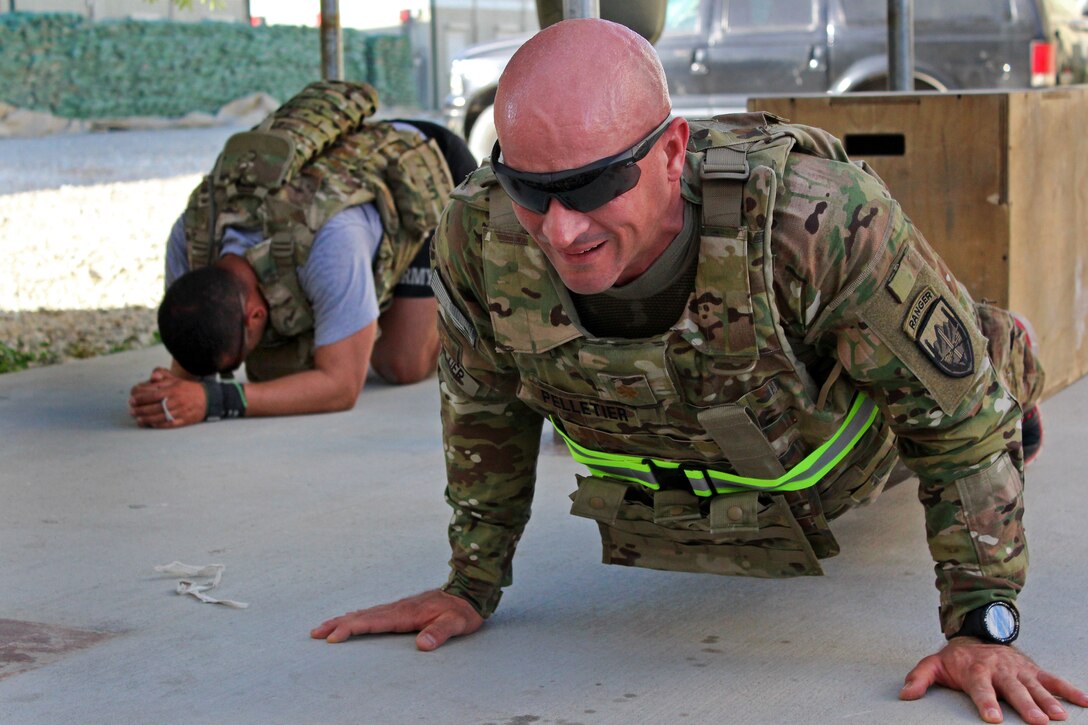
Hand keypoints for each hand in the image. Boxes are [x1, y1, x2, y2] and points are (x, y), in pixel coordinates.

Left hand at [128, 368, 206, 428]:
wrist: (209, 398)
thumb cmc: (188, 389)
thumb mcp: (176, 380)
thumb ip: (163, 377)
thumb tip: (151, 377)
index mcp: (173, 390)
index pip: (153, 395)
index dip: (141, 399)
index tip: (132, 401)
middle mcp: (176, 401)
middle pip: (154, 407)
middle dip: (140, 410)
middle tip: (131, 411)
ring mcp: (181, 411)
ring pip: (161, 417)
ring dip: (147, 419)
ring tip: (138, 420)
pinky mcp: (184, 420)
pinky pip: (170, 424)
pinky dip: (159, 425)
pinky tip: (151, 424)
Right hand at [310, 589, 483, 650]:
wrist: (468, 591)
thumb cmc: (461, 610)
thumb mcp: (456, 623)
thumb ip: (439, 633)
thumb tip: (422, 645)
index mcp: (405, 613)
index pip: (372, 622)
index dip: (351, 629)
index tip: (333, 637)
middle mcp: (397, 608)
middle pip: (361, 616)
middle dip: (337, 624)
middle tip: (315, 633)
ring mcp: (397, 607)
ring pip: (364, 613)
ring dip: (342, 620)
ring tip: (322, 628)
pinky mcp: (399, 609)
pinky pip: (371, 613)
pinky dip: (355, 617)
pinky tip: (349, 621)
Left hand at [900, 637, 1087, 723]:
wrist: (977, 635)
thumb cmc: (956, 659)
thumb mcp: (934, 664)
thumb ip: (919, 678)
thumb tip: (904, 695)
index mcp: (975, 670)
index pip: (980, 688)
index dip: (986, 702)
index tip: (993, 718)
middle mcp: (999, 669)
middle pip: (1012, 689)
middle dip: (1025, 705)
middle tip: (1036, 722)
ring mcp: (1018, 670)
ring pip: (1035, 686)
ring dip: (1048, 701)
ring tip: (1058, 717)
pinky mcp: (1033, 670)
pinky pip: (1053, 680)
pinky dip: (1069, 690)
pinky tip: (1084, 702)